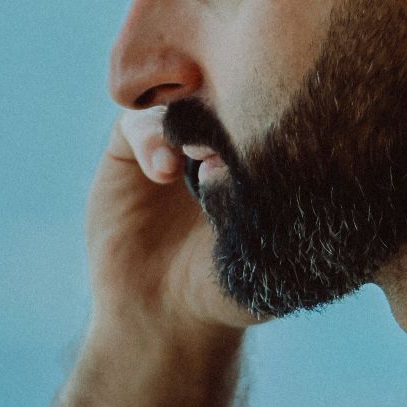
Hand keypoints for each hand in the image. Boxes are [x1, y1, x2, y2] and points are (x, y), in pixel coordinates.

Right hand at [84, 106, 266, 338]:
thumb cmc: (225, 289)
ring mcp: (175, 141)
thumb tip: (256, 161)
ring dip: (192, 118)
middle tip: (231, 141)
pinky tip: (163, 172)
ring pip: (184, 98)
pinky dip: (152, 135)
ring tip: (197, 154)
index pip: (271, 110)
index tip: (274, 141)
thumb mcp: (262, 258)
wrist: (162, 315)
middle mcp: (219, 141)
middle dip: (232, 106)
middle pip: (228, 91)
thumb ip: (269, 210)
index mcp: (260, 158)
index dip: (273, 114)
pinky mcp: (132, 149)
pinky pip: (139, 120)